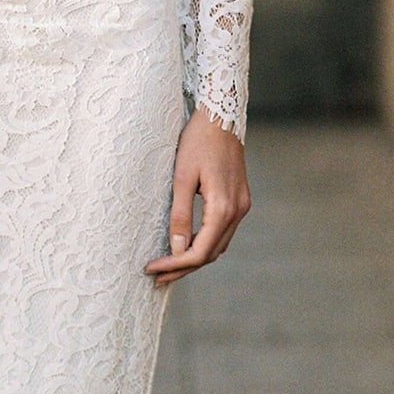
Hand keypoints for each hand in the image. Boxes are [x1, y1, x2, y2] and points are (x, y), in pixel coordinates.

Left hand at [144, 106, 248, 288]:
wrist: (221, 116)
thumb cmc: (198, 141)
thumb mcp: (182, 177)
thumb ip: (180, 214)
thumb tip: (176, 248)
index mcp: (224, 207)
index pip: (199, 252)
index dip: (175, 265)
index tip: (152, 269)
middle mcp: (238, 211)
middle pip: (210, 254)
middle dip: (183, 268)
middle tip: (156, 278)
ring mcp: (242, 206)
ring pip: (218, 245)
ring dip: (194, 258)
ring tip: (168, 267)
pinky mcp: (239, 199)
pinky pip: (222, 232)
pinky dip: (205, 244)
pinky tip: (187, 245)